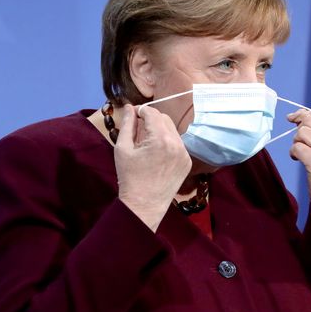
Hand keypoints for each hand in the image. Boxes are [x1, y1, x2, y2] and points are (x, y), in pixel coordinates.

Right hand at [114, 105, 191, 231]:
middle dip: (151, 119)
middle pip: (164, 119)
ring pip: (172, 130)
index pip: (153, 113)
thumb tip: (129, 107)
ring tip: (146, 142)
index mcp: (160, 139)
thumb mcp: (123, 148)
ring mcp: (185, 153)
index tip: (133, 114)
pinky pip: (177, 143)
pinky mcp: (187, 162)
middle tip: (138, 128)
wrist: (144, 204)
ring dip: (160, 130)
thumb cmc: (130, 177)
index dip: (141, 110)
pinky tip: (156, 153)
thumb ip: (128, 124)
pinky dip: (167, 142)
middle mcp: (177, 144)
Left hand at [288, 110, 310, 223]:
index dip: (303, 116)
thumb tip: (299, 115)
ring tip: (302, 153)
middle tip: (299, 141)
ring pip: (301, 133)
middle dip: (299, 129)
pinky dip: (293, 153)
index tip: (293, 118)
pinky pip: (296, 147)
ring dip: (296, 142)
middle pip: (308, 121)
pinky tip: (298, 159)